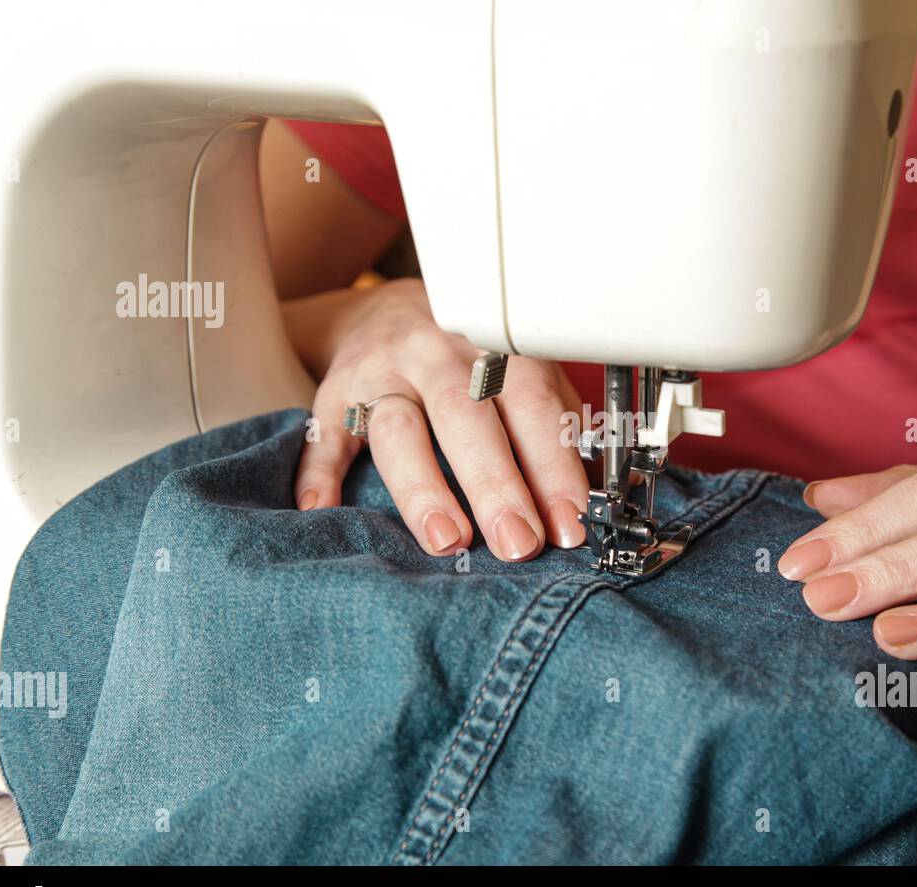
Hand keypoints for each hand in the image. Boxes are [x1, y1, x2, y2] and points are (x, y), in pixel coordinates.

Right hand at [290, 278, 588, 560]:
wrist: (391, 312)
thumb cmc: (474, 363)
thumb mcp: (526, 379)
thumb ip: (557, 432)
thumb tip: (596, 501)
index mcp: (496, 352)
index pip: (530, 406)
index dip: (552, 467)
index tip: (569, 525)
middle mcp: (438, 355)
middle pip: (465, 417)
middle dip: (495, 484)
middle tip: (518, 543)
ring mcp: (382, 373)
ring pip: (400, 427)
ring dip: (423, 488)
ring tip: (447, 539)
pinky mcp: (334, 395)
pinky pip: (324, 434)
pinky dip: (319, 473)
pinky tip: (323, 509)